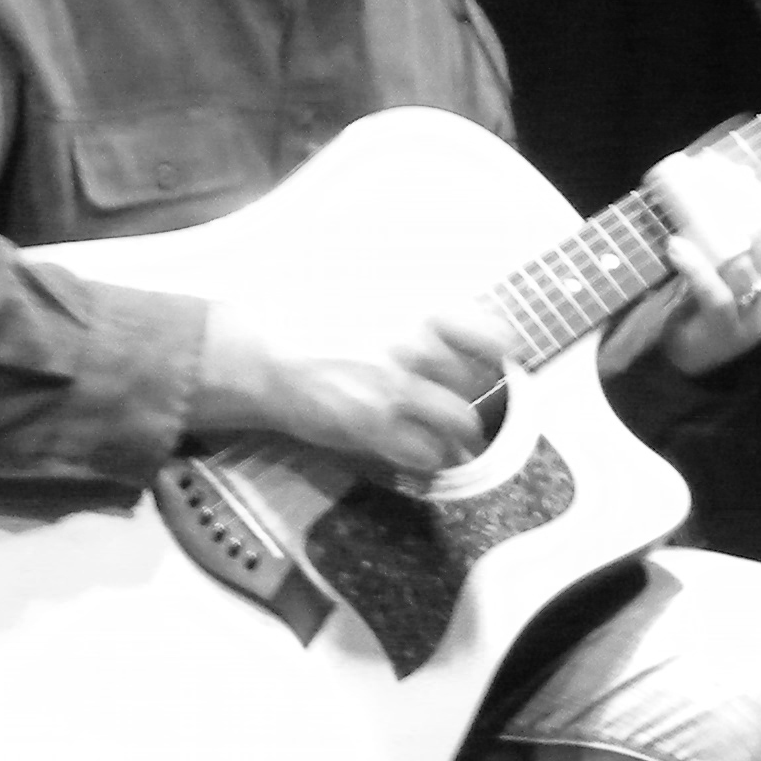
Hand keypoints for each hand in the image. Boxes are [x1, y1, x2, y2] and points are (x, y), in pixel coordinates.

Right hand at [191, 293, 508, 476]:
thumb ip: (426, 317)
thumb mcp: (376, 302)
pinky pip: (428, 456)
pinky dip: (431, 459)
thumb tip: (476, 332)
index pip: (493, 334)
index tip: (497, 358)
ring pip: (461, 423)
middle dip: (470, 396)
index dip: (499, 351)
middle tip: (456, 403)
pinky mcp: (371, 429)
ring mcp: (392, 391)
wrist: (260, 357)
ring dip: (456, 433)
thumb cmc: (314, 327)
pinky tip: (417, 451)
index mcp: (415, 312)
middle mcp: (412, 349)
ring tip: (444, 435)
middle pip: (477, 384)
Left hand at [621, 138, 760, 374]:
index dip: (754, 191)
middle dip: (732, 205)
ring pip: (742, 266)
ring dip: (710, 235)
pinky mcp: (730, 330)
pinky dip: (695, 268)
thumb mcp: (741, 260)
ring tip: (684, 213)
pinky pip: (717, 295)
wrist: (701, 351)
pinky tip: (675, 246)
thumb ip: (744, 225)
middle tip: (701, 183)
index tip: (723, 169)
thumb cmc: (724, 296)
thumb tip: (735, 170)